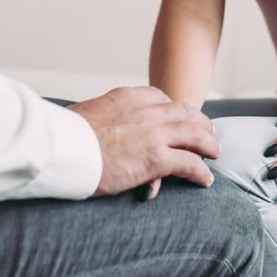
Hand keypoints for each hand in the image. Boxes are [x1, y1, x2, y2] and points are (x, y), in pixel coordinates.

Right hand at [68, 86, 219, 196]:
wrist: (61, 147)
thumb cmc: (63, 135)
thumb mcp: (86, 112)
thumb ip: (100, 115)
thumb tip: (92, 124)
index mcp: (127, 96)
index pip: (160, 97)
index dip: (175, 109)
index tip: (180, 117)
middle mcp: (146, 111)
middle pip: (184, 113)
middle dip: (200, 122)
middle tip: (209, 133)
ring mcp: (154, 133)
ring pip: (194, 135)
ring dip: (208, 144)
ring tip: (215, 153)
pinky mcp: (156, 158)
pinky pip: (189, 163)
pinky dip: (201, 172)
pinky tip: (206, 180)